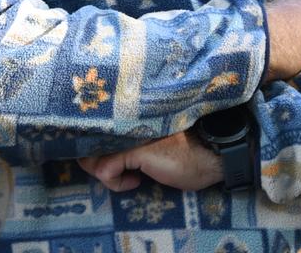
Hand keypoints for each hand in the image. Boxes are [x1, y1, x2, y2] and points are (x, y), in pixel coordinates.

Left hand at [77, 132, 222, 192]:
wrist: (212, 154)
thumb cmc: (187, 154)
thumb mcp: (150, 150)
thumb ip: (126, 147)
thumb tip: (100, 159)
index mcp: (128, 118)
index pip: (95, 129)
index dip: (90, 147)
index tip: (104, 162)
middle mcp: (125, 122)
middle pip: (88, 142)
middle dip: (94, 164)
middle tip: (115, 174)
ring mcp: (129, 135)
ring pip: (93, 158)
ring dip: (106, 175)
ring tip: (130, 178)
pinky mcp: (135, 150)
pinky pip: (106, 171)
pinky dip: (116, 183)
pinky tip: (136, 182)